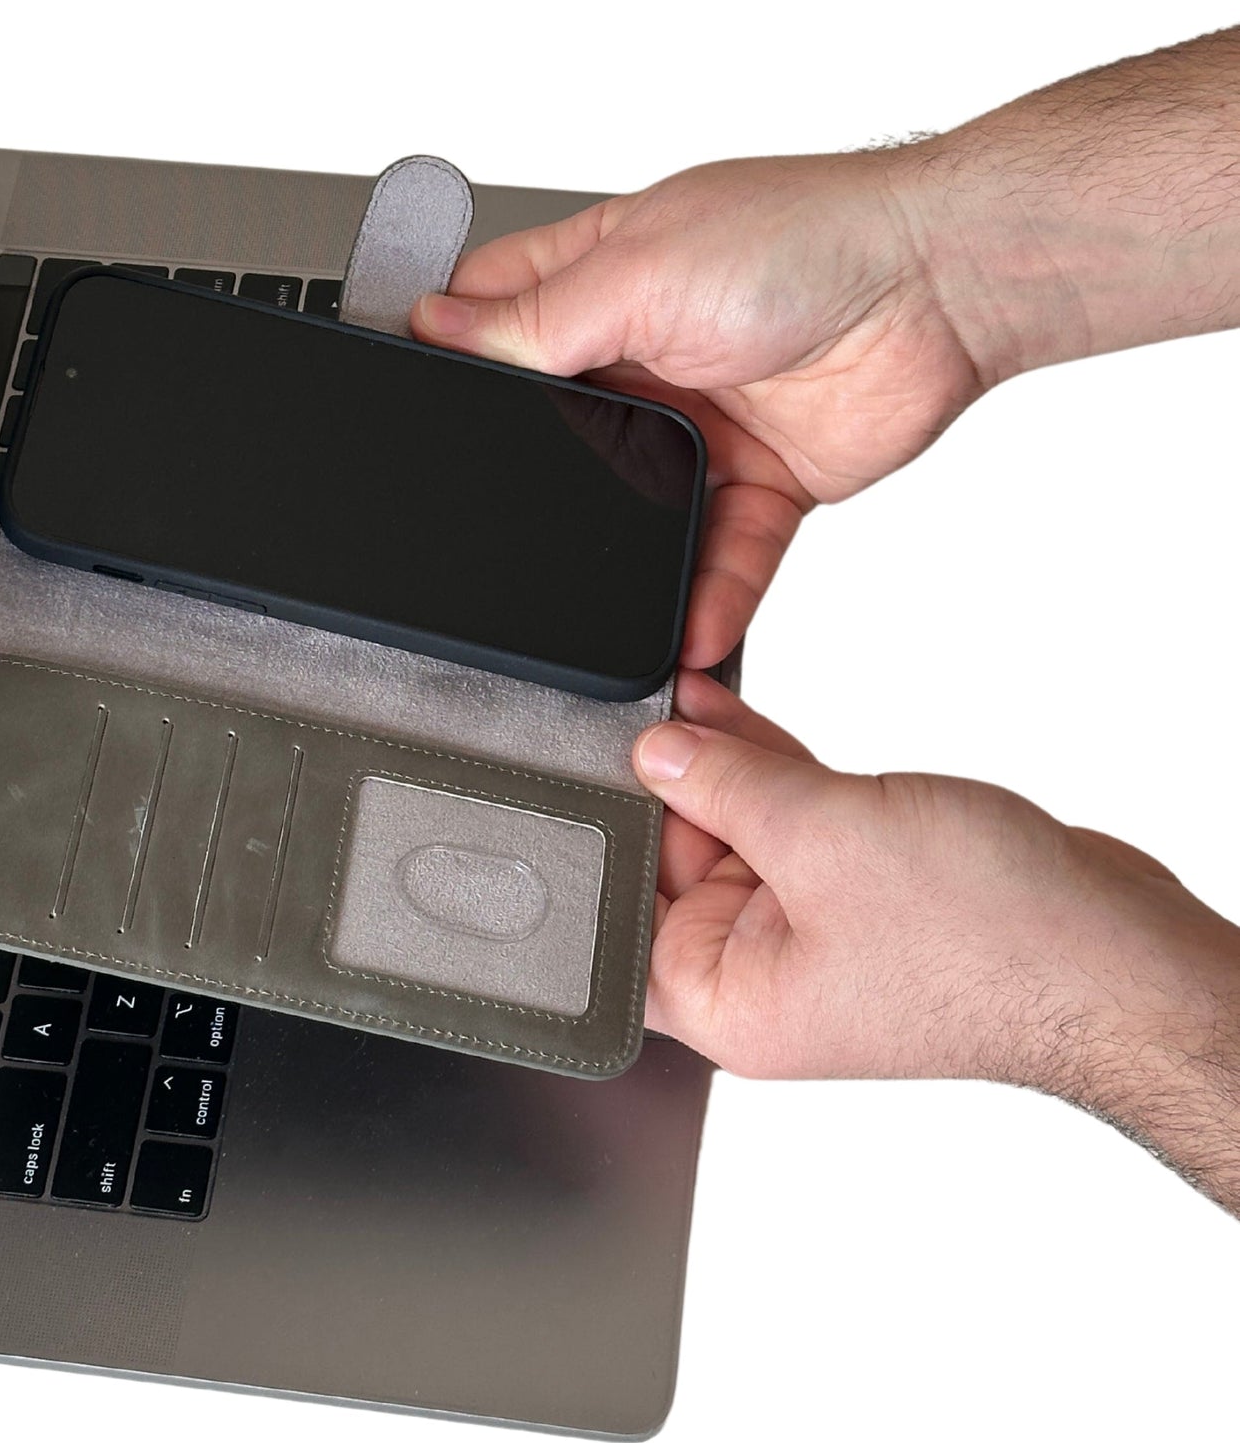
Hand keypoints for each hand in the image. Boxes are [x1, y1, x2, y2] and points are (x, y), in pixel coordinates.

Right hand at [411, 152, 990, 666]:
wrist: (944, 284)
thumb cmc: (808, 235)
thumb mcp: (642, 268)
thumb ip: (538, 318)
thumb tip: (439, 330)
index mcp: (598, 277)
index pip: (490, 319)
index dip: (449, 358)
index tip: (409, 406)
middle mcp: (643, 350)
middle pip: (554, 431)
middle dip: (529, 477)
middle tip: (492, 518)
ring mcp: (701, 420)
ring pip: (635, 510)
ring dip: (619, 556)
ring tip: (588, 604)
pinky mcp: (763, 479)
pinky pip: (723, 554)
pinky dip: (708, 595)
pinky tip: (688, 627)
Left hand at [635, 671, 1239, 1212]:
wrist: (1117, 949)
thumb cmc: (990, 940)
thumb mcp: (818, 836)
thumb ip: (724, 787)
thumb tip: (655, 754)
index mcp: (732, 1004)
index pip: (623, 923)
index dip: (606, 842)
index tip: (584, 770)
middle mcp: (765, 977)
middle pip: (677, 866)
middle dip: (662, 787)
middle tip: (640, 713)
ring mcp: (818, 932)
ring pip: (738, 832)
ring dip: (716, 764)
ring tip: (680, 696)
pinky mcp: (865, 892)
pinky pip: (793, 823)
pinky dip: (768, 772)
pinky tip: (729, 716)